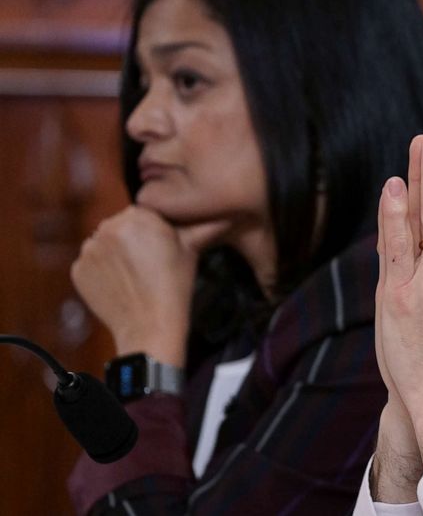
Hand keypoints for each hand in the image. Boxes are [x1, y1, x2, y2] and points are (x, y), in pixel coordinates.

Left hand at [70, 205, 228, 365]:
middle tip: (150, 263)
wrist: (150, 326)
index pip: (144, 212)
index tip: (164, 248)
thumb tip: (230, 211)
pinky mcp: (78, 270)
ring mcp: (89, 250)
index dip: (155, 230)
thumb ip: (206, 224)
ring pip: (105, 243)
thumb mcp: (193, 249)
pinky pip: (92, 263)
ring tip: (135, 274)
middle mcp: (107, 228)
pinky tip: (121, 283)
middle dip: (134, 239)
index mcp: (136, 217)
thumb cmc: (175, 286)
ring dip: (117, 253)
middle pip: (122, 226)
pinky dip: (103, 271)